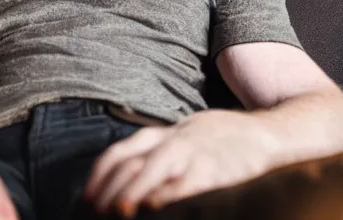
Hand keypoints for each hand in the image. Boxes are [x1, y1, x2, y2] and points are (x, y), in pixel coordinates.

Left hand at [84, 109, 279, 217]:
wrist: (258, 133)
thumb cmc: (209, 140)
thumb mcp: (176, 138)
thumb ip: (151, 153)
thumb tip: (121, 180)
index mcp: (157, 135)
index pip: (118, 152)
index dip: (99, 175)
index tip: (87, 197)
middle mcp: (170, 142)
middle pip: (131, 163)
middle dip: (110, 188)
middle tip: (96, 211)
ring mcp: (192, 153)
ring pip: (154, 168)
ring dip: (133, 190)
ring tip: (118, 210)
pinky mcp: (214, 169)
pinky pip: (187, 182)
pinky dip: (169, 193)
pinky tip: (155, 206)